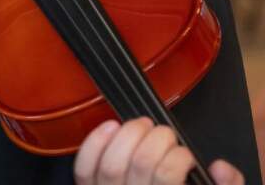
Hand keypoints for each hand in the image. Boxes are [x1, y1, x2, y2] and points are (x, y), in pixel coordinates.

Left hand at [74, 118, 243, 184]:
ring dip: (129, 134)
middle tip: (165, 133)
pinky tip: (111, 126)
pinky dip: (96, 142)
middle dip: (156, 138)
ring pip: (111, 164)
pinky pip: (84, 168)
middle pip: (139, 164)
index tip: (185, 153)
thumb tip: (220, 167)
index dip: (177, 158)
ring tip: (143, 126)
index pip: (166, 178)